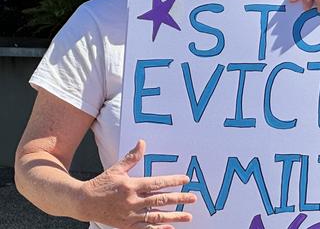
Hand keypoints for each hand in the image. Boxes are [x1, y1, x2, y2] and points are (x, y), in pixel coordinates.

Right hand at [79, 140, 195, 227]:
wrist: (83, 202)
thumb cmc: (101, 184)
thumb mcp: (116, 169)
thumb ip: (131, 157)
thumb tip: (142, 142)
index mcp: (131, 186)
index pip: (157, 183)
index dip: (172, 181)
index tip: (186, 180)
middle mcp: (132, 201)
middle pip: (160, 200)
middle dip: (179, 199)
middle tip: (193, 198)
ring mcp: (130, 215)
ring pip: (156, 216)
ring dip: (174, 217)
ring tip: (188, 216)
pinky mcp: (127, 226)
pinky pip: (145, 228)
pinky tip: (170, 228)